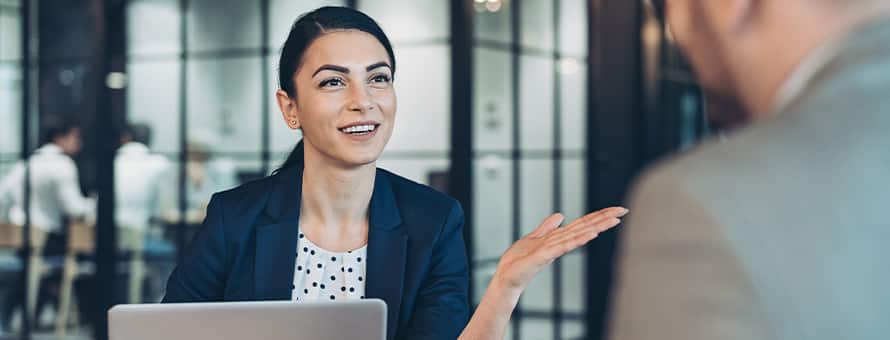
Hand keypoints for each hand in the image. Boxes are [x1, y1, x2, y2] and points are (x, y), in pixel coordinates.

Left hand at [492, 207, 627, 290]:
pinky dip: (577, 240)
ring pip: (579, 235)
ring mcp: (554, 250)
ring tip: (613, 220)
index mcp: (559, 238)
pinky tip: (590, 235)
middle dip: (604, 219)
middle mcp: (560, 243)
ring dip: (597, 227)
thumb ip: (547, 227)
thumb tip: (560, 215)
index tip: (616, 209)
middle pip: (585, 227)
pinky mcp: (544, 256)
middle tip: (623, 211)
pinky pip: (563, 246)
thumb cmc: (519, 260)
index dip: (599, 215)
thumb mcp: (534, 237)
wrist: (506, 276)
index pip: (582, 224)